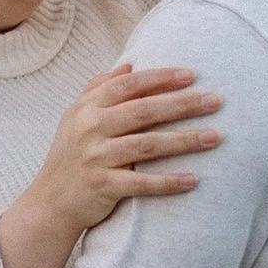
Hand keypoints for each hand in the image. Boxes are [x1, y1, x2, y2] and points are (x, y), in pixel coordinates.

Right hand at [29, 64, 222, 239]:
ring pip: (147, 146)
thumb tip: (129, 64)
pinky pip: (141, 184)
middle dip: (183, 104)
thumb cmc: (71, 156)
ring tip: (215, 137)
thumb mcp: (76, 118)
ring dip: (185, 141)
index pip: (129, 85)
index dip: (161, 78)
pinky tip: (193, 180)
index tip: (192, 75)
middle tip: (216, 101)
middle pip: (144, 111)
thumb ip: (100, 89)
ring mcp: (96, 158)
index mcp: (87, 108)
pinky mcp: (102, 187)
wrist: (50, 202)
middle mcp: (90, 129)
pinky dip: (168, 182)